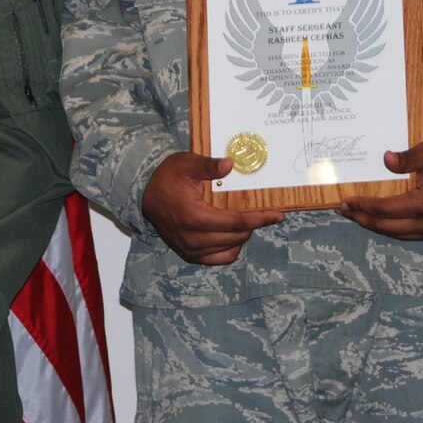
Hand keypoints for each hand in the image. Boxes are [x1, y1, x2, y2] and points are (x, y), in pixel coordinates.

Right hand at [141, 151, 282, 264]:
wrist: (144, 193)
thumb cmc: (167, 176)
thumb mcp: (186, 164)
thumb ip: (208, 165)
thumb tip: (231, 164)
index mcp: (193, 216)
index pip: (235, 222)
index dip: (259, 219)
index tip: (277, 215)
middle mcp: (192, 238)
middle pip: (236, 237)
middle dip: (253, 225)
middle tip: (263, 212)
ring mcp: (189, 249)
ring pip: (230, 249)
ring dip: (242, 236)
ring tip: (246, 220)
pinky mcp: (188, 254)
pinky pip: (218, 258)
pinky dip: (230, 248)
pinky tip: (233, 234)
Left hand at [338, 139, 422, 239]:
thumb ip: (406, 158)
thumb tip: (386, 159)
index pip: (384, 209)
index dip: (363, 206)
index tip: (346, 201)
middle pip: (385, 227)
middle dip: (362, 219)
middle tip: (344, 211)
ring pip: (395, 234)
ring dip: (374, 225)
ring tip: (356, 216)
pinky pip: (406, 234)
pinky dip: (389, 228)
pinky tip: (378, 220)